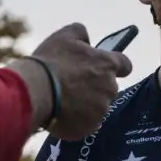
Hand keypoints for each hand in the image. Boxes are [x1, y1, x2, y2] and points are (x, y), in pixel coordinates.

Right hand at [19, 23, 132, 140]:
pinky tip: (61, 113)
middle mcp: (110, 88)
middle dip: (94, 87)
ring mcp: (101, 110)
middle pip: (108, 88)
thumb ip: (80, 32)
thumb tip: (86, 38)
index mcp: (107, 64)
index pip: (125, 65)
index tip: (104, 67)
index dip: (116, 66)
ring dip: (85, 104)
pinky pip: (86, 123)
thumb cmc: (50, 62)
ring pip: (97, 107)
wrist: (35, 92)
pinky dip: (77, 120)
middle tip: (72, 85)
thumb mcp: (63, 36)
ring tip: (63, 100)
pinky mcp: (89, 128)